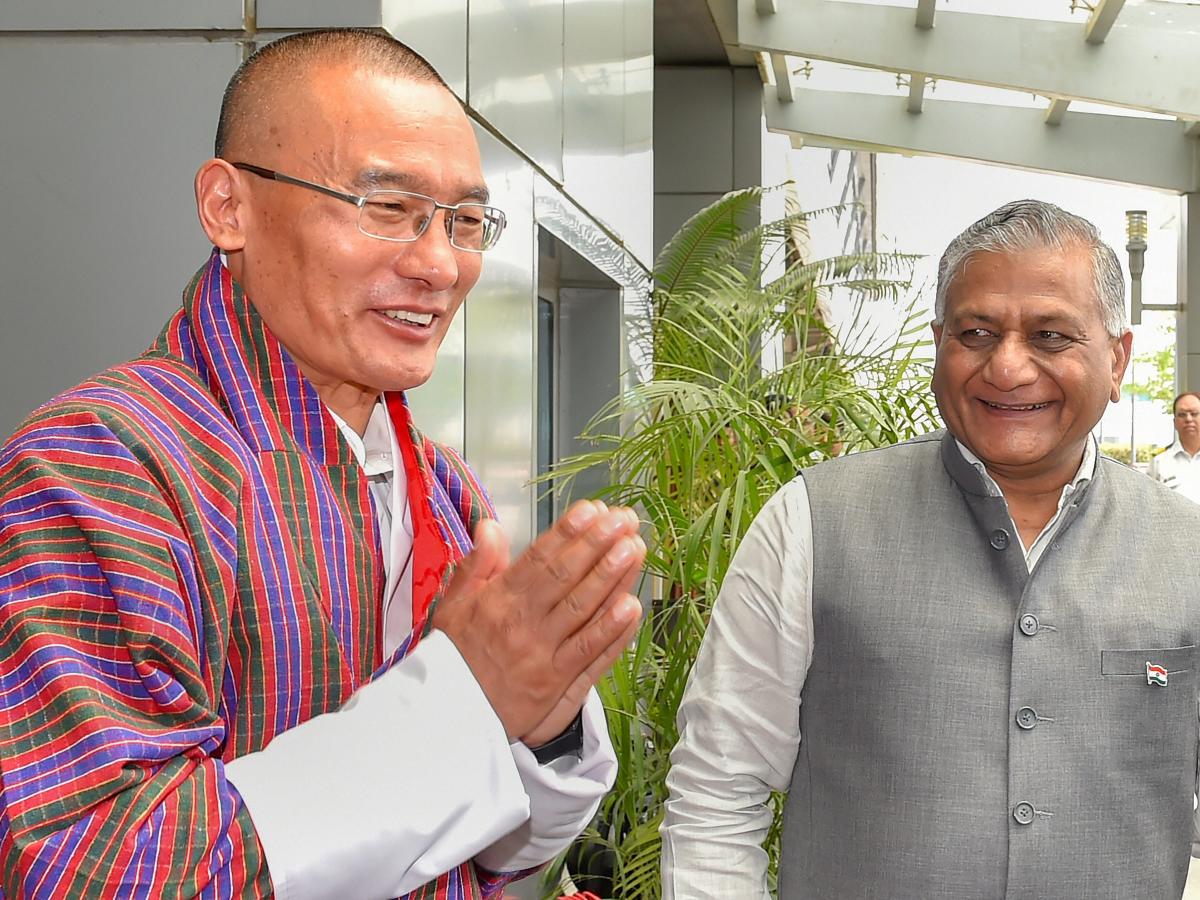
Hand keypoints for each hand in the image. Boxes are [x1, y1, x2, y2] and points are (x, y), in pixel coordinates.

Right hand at [433, 501, 644, 740]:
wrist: (449, 715)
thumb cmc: (455, 656)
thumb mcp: (453, 606)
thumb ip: (476, 565)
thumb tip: (490, 526)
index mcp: (498, 601)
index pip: (538, 559)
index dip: (567, 532)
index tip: (591, 510)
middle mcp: (522, 624)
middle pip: (565, 578)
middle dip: (597, 545)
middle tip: (623, 520)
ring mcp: (542, 654)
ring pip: (582, 610)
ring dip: (611, 578)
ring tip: (634, 548)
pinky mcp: (557, 683)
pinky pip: (589, 653)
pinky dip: (612, 630)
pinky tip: (632, 606)